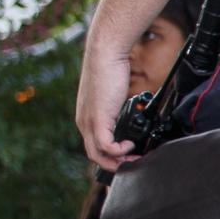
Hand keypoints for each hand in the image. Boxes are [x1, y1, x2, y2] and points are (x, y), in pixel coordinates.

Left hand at [76, 38, 137, 172]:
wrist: (105, 54)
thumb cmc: (110, 70)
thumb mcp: (111, 96)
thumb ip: (115, 109)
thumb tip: (128, 115)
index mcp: (86, 118)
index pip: (94, 147)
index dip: (110, 157)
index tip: (129, 156)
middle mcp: (84, 123)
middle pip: (95, 156)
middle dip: (115, 164)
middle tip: (135, 161)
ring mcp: (89, 122)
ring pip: (98, 155)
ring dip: (118, 161)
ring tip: (135, 156)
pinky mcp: (98, 118)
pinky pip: (105, 146)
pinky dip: (119, 151)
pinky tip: (130, 144)